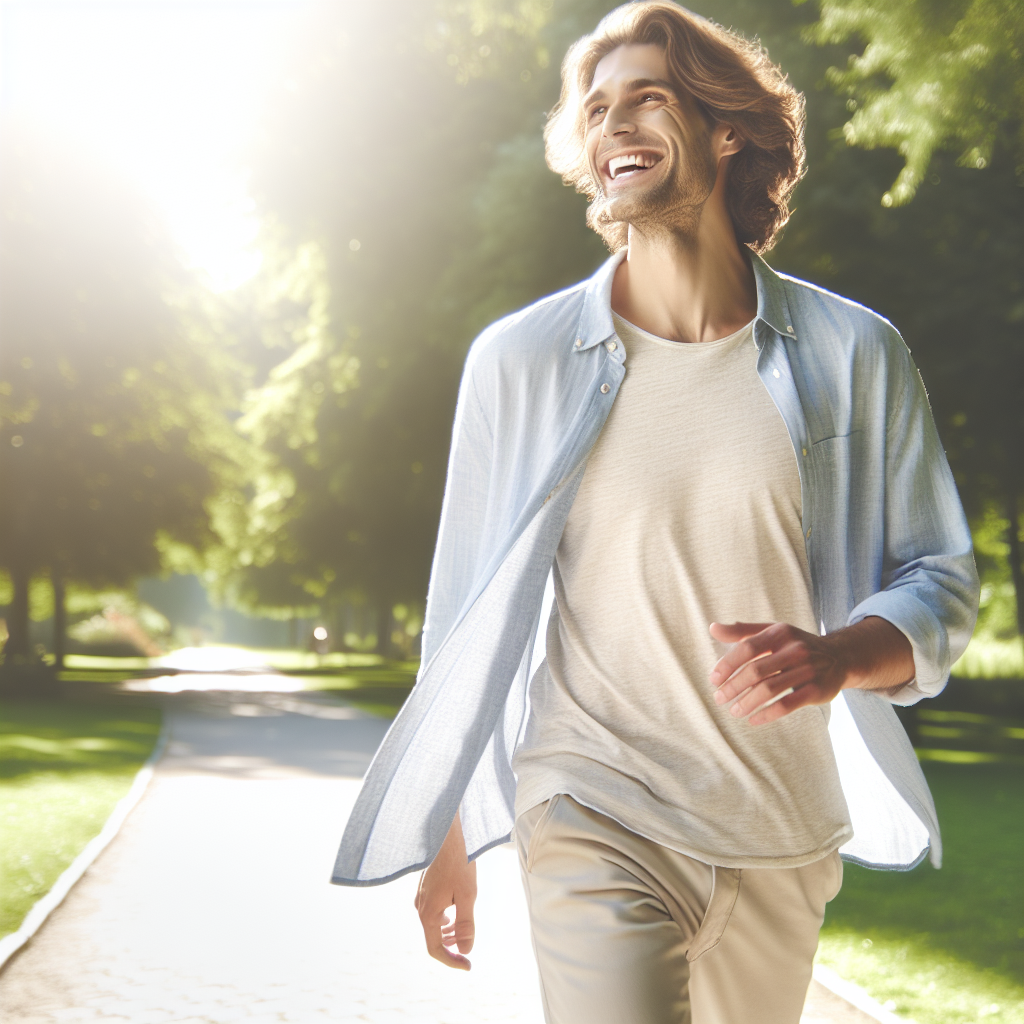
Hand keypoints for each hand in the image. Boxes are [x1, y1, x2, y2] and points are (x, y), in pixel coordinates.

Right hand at [414, 812, 476, 969]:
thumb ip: (466, 924)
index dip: (451, 961)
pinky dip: (445, 920)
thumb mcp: (467, 895)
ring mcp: (421, 896)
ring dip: (448, 933)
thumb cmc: (459, 862)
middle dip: (451, 947)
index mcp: (428, 913)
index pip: (435, 949)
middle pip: (433, 938)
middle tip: (469, 952)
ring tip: (464, 933)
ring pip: (433, 924)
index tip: (468, 966)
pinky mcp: (425, 887)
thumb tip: (465, 950)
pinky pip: (433, 911)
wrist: (446, 834)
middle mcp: (420, 907)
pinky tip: (455, 913)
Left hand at [708, 617, 913, 724]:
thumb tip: (713, 628)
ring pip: (769, 689)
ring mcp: (807, 670)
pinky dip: (767, 714)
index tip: (714, 680)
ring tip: (734, 711)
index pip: (747, 648)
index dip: (727, 664)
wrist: (839, 657)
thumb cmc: (795, 645)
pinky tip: (753, 720)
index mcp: (779, 633)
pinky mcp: (815, 690)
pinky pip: (786, 705)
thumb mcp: (772, 632)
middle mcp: (794, 649)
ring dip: (747, 702)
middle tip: (719, 699)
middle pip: (756, 670)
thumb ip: (743, 632)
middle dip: (734, 687)